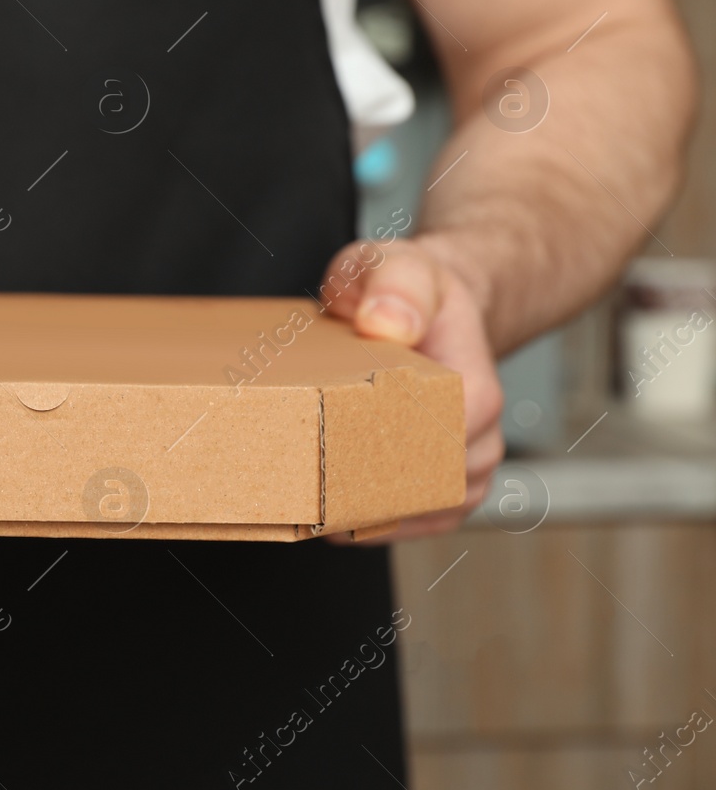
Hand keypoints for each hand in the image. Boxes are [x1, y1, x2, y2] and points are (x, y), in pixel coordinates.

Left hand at [320, 235, 504, 541]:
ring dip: (372, 514)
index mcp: (473, 387)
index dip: (385, 449)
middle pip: (428, 485)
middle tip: (308, 494)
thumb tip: (386, 321)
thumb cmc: (407, 288)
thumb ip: (392, 282)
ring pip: (423, 511)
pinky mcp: (448, 486)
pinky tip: (339, 522)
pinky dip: (380, 526)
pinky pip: (419, 523)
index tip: (331, 454)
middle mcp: (481, 433)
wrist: (430, 308)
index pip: (440, 439)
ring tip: (315, 509)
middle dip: (370, 489)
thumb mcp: (395, 263)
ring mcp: (468, 465)